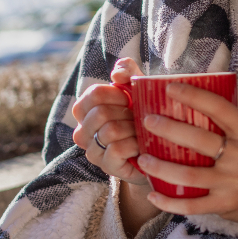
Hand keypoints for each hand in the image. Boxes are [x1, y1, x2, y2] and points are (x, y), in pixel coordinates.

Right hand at [70, 58, 147, 187]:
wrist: (156, 150)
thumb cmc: (141, 116)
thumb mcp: (137, 88)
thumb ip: (127, 72)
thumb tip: (116, 74)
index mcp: (85, 110)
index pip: (93, 94)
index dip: (116, 94)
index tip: (130, 99)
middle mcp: (82, 131)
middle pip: (101, 113)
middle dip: (127, 114)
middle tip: (138, 119)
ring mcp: (92, 151)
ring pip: (110, 131)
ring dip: (133, 129)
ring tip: (141, 132)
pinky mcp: (106, 166)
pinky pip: (117, 149)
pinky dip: (134, 144)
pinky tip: (141, 146)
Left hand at [136, 82, 237, 238]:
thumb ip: (231, 125)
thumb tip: (195, 102)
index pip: (219, 107)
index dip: (193, 95)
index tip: (169, 87)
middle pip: (199, 140)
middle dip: (169, 130)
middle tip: (147, 121)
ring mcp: (233, 182)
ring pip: (190, 175)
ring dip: (162, 168)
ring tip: (143, 159)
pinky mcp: (226, 204)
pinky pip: (192, 205)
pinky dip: (171, 202)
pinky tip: (154, 195)